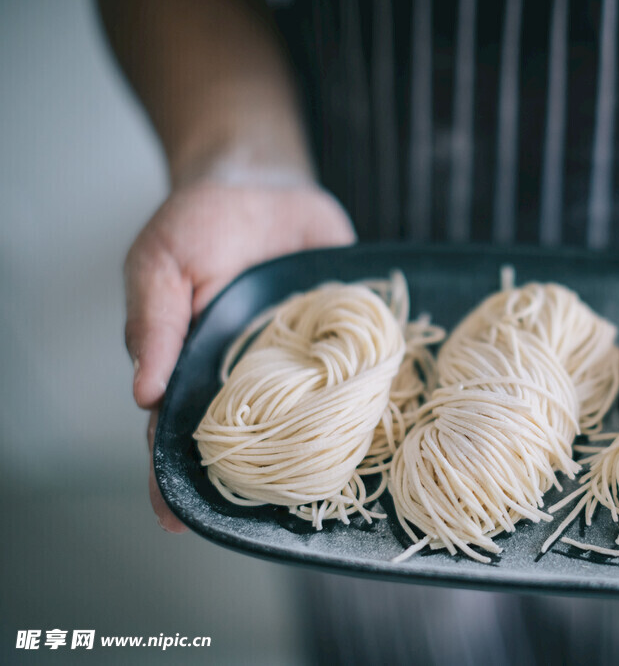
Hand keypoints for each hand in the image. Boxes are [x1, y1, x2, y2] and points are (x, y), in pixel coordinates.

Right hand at [125, 178, 355, 531]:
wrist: (267, 184)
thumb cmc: (201, 224)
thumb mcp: (162, 265)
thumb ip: (154, 324)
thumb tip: (145, 394)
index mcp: (194, 366)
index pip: (176, 430)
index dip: (172, 476)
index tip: (177, 520)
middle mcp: (248, 374)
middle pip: (248, 438)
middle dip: (254, 480)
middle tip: (271, 521)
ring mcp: (299, 361)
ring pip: (308, 417)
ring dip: (320, 451)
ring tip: (332, 495)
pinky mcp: (342, 339)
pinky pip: (357, 374)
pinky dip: (370, 399)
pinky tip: (385, 432)